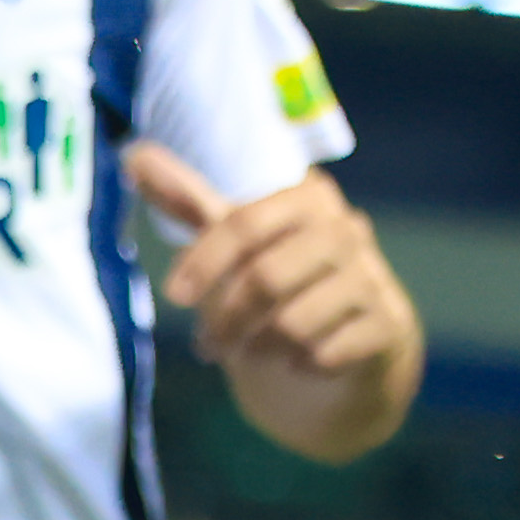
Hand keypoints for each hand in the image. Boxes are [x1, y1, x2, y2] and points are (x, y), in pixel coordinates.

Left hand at [119, 142, 416, 451]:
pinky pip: (327, 354)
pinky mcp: (387, 325)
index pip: (244, 224)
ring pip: (294, 323)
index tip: (174, 295)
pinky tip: (299, 363)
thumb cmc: (286, 282)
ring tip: (252, 352)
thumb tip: (131, 153)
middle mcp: (345, 230)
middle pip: (266, 278)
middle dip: (226, 319)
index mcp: (308, 198)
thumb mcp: (237, 240)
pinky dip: (301, 366)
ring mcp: (372, 277)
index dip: (204, 262)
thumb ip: (189, 200)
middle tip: (207, 345)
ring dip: (260, 348)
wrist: (356, 341)